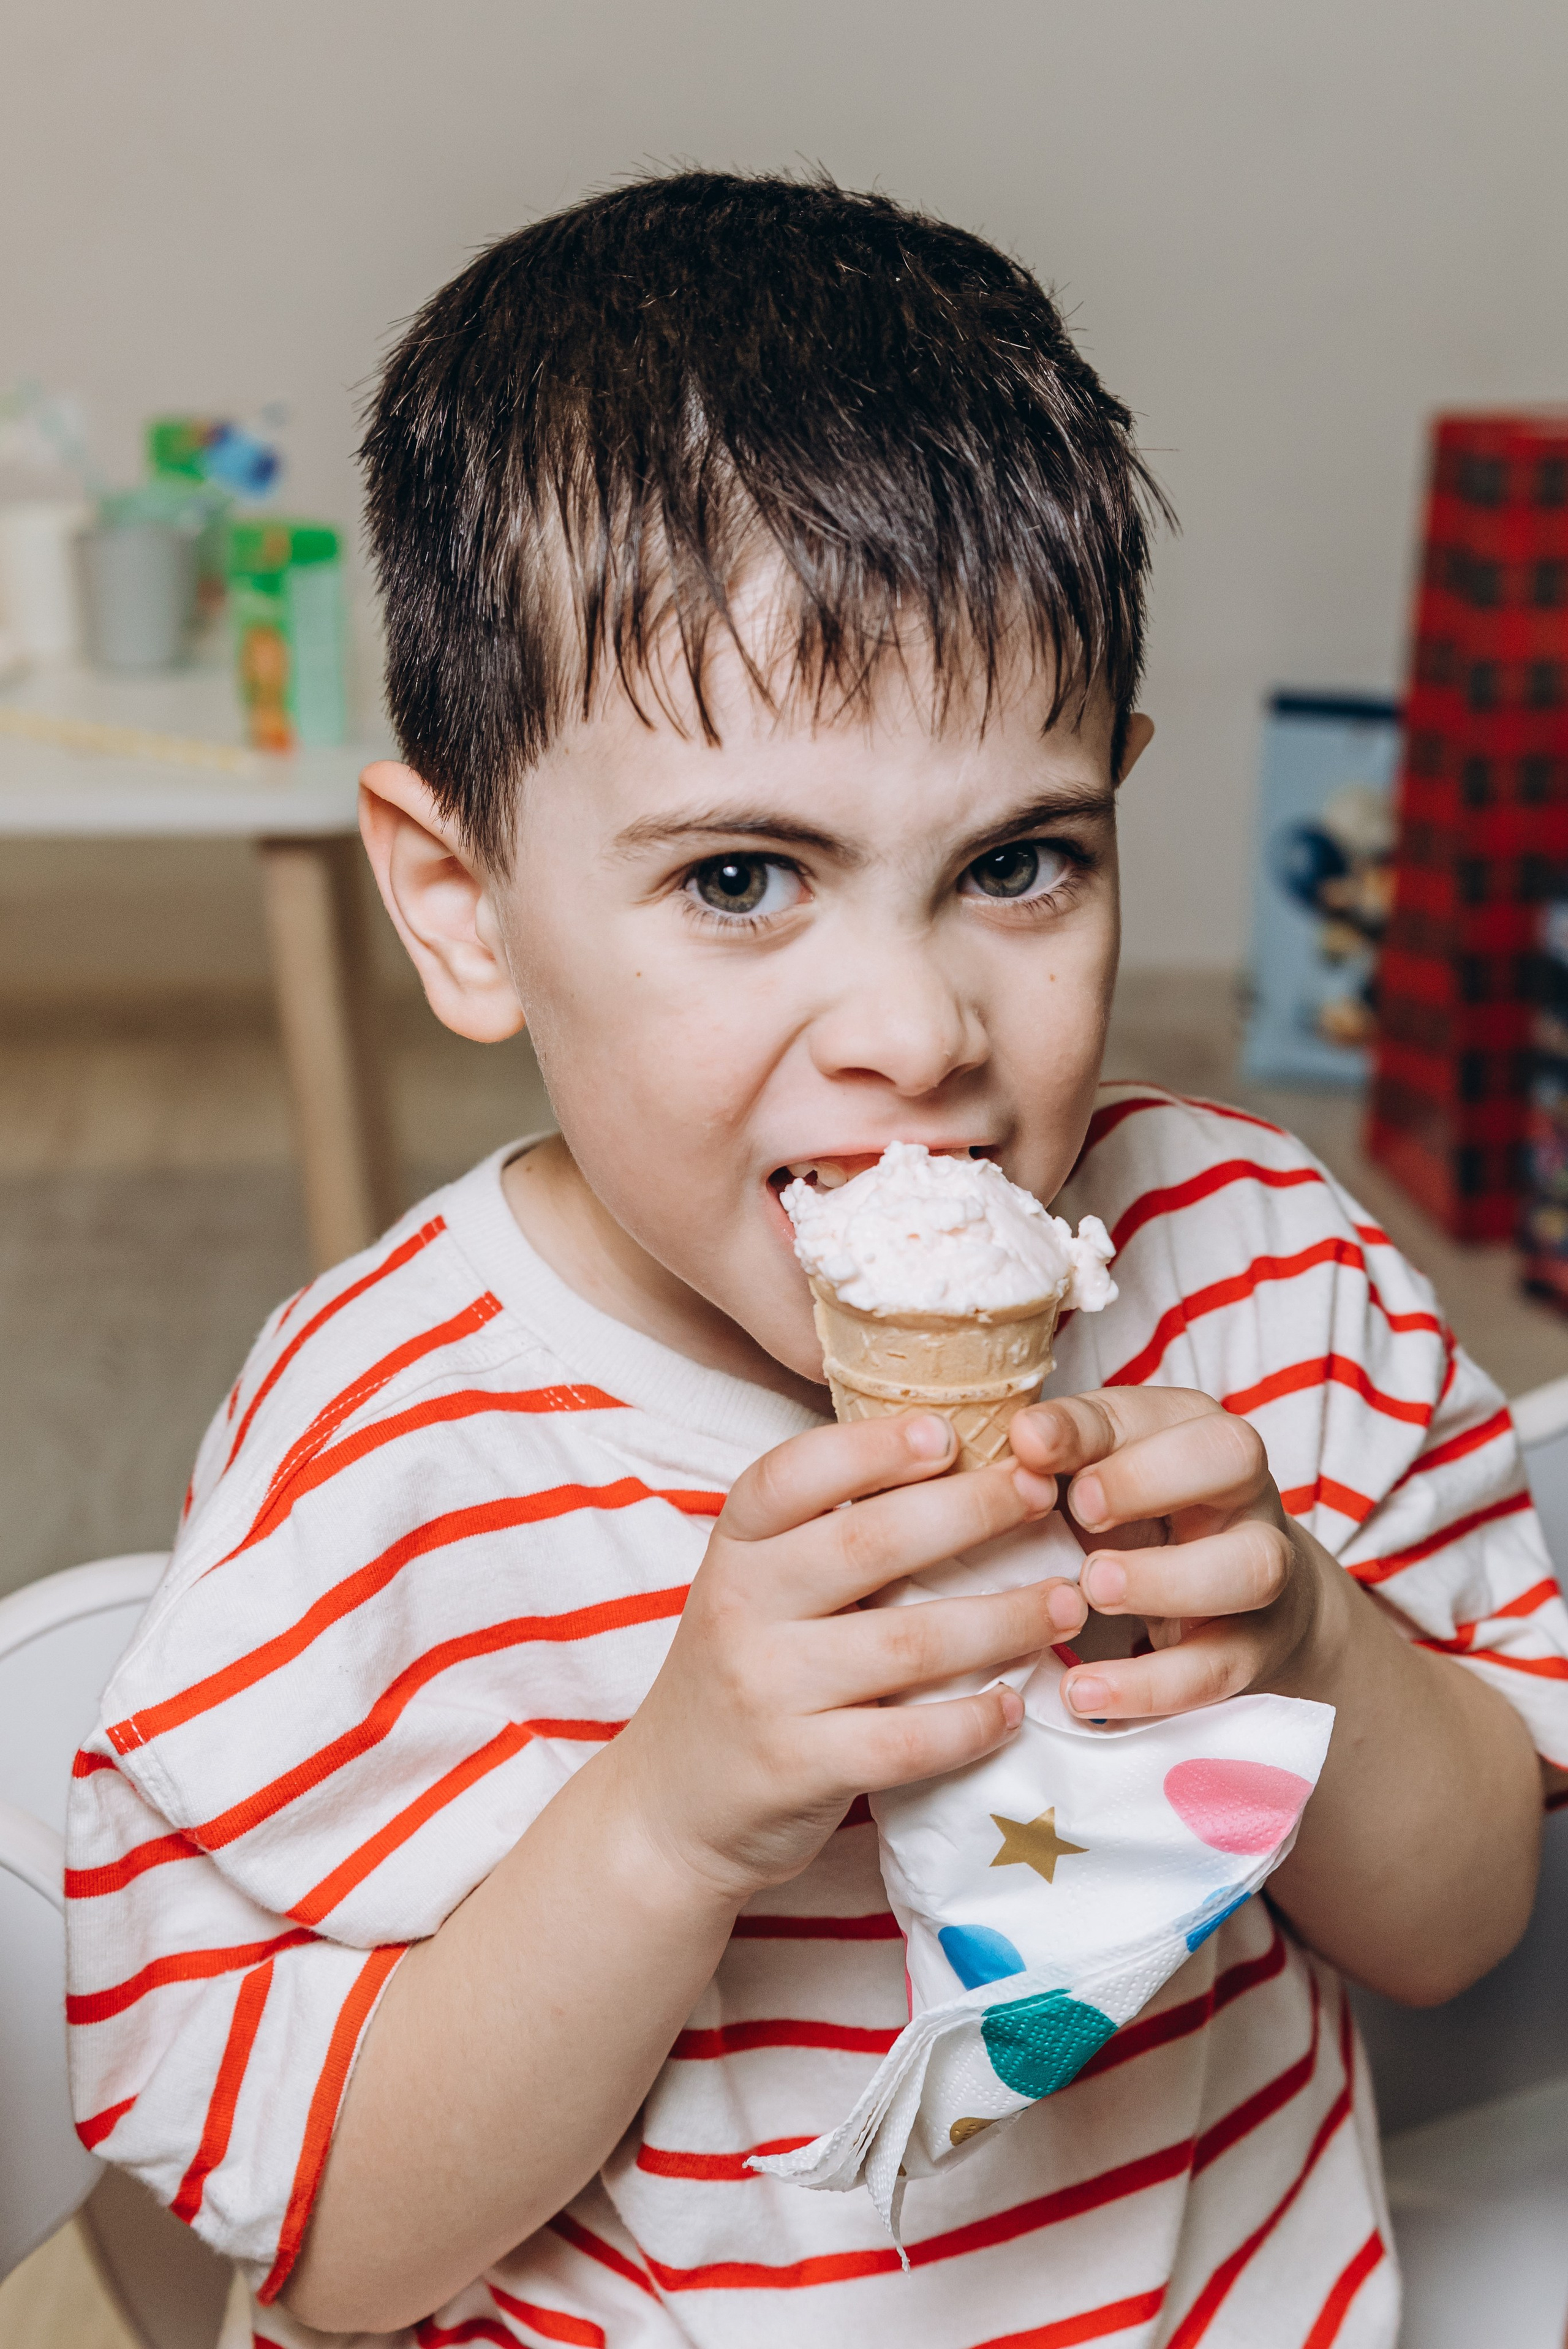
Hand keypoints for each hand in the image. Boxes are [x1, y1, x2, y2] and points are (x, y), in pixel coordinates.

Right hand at [605, 1412, 1087, 1904]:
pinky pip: (905, 1741)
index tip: (948, 1433)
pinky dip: (971, 1722)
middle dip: (971, 1512)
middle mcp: (740, 1608)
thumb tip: (950, 1463)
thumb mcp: (757, 1590)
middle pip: (870, 1543)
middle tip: (1043, 1495)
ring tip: (1068, 1603)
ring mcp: (765, 1690)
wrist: (671, 1806)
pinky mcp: (795, 1768)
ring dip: (1004, 1619)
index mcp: (734, 1549)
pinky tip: (1013, 1706)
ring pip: (908, 1644)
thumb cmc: (745, 1673)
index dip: (872, 1448)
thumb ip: (826, 1537)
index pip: (792, 1475)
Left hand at [1008, 1387, 1343, 1719]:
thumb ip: (1059, 1457)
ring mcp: (1261, 1569)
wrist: (1238, 1604)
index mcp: (1189, 1430)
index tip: (1028, 1447)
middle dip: (1149, 1479)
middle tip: (1080, 1510)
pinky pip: (1219, 1668)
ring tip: (1090, 1591)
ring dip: (1166, 1580)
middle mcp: (1240, 1490)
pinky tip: (1084, 1692)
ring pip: (1250, 1567)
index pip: (1147, 1409)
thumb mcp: (1099, 1475)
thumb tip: (1018, 1439)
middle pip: (1233, 1455)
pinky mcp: (1255, 1649)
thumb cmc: (1141, 1519)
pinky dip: (1151, 1685)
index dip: (1085, 1425)